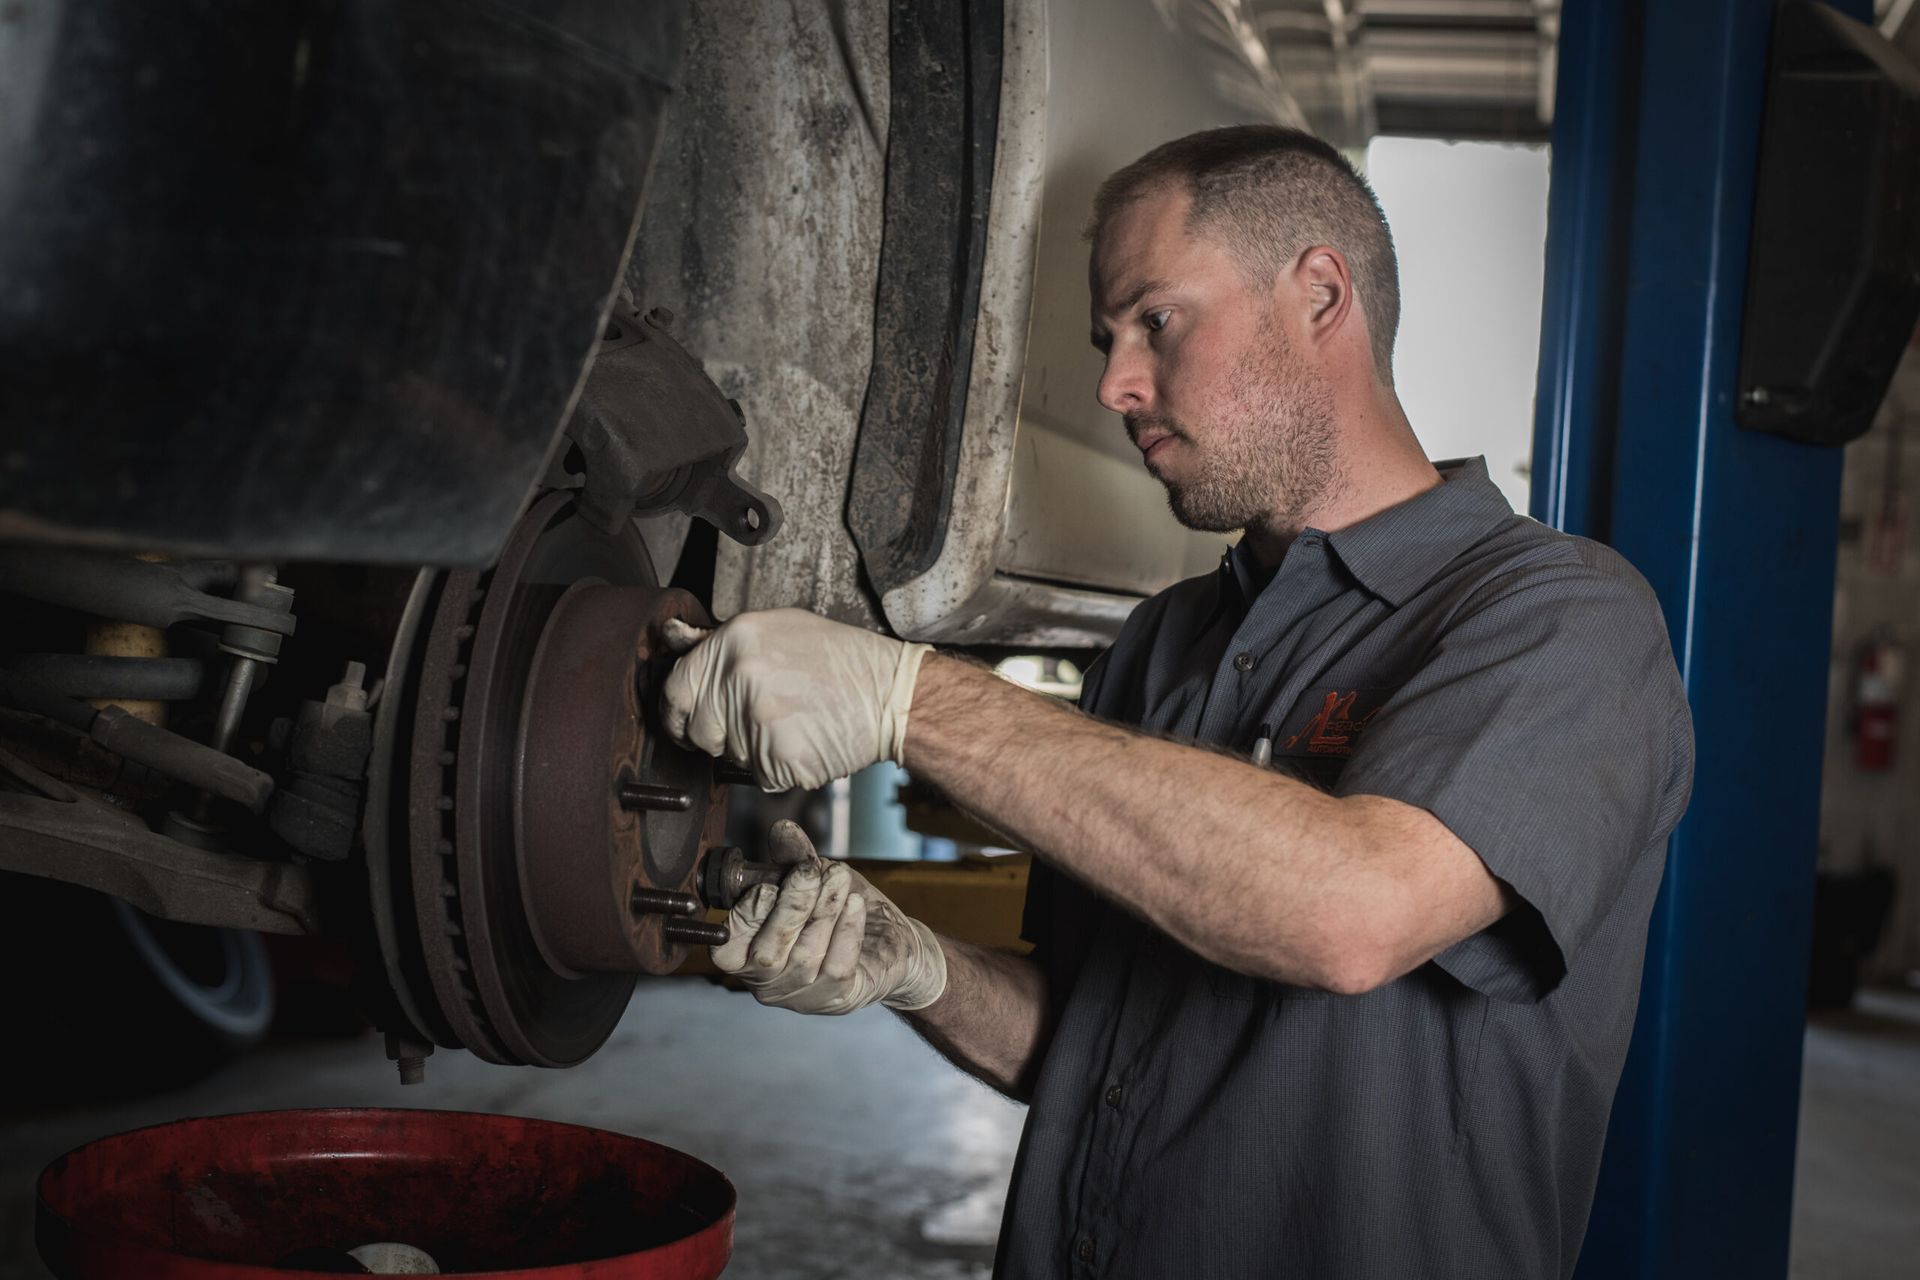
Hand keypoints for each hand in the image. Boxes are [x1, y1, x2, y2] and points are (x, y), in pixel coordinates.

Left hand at [660, 608, 930, 791]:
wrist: (891, 694)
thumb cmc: (840, 660)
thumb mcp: (779, 628)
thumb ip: (720, 640)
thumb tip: (673, 639)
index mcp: (734, 640)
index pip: (675, 690)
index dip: (678, 712)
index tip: (687, 721)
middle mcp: (739, 678)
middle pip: (698, 730)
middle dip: (716, 735)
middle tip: (757, 722)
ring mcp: (757, 720)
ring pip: (728, 755)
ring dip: (751, 749)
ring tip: (792, 724)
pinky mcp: (777, 758)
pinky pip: (758, 775)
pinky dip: (777, 767)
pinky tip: (805, 742)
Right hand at [711, 820, 946, 1013]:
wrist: (890, 940)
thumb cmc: (840, 911)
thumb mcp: (813, 880)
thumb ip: (792, 858)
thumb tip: (783, 829)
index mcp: (747, 955)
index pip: (728, 948)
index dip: (746, 916)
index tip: (770, 883)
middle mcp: (768, 983)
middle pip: (767, 954)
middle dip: (790, 906)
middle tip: (811, 871)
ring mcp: (801, 996)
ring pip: (804, 956)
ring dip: (824, 909)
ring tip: (839, 878)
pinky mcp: (837, 998)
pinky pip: (838, 964)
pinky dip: (847, 929)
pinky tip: (856, 904)